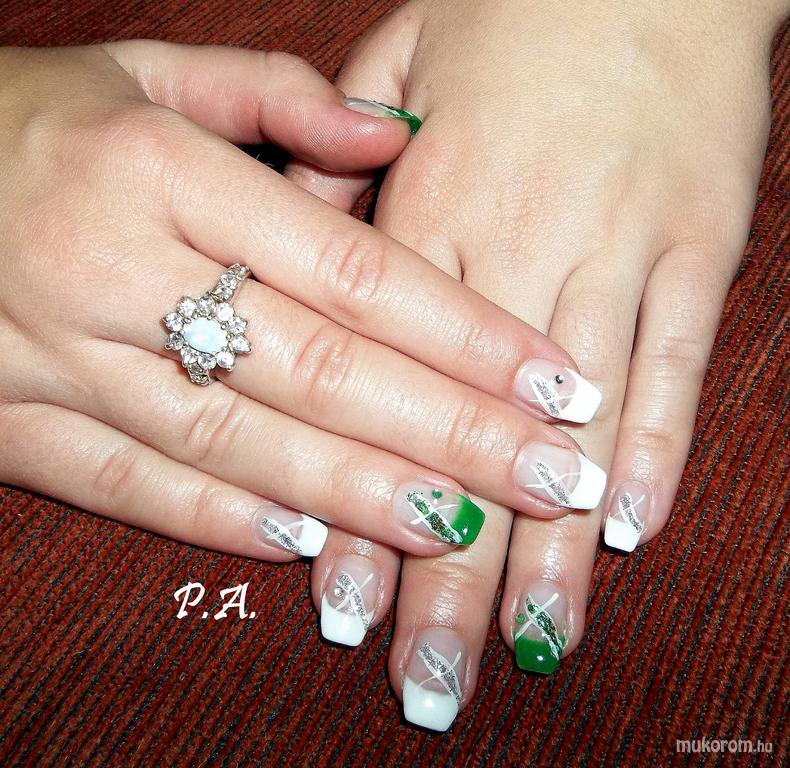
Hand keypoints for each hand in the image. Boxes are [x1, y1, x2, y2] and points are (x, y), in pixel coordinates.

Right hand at [0, 41, 604, 567]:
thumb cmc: (28, 118)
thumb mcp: (141, 72)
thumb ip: (271, 99)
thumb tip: (391, 137)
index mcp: (159, 172)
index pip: (353, 271)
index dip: (463, 335)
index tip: (552, 382)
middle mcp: (114, 271)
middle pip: (319, 372)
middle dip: (447, 435)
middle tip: (550, 477)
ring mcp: (56, 359)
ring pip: (235, 444)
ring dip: (356, 495)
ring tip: (460, 528)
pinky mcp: (11, 421)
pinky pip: (124, 483)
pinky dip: (217, 520)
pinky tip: (308, 547)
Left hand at [289, 0, 784, 727]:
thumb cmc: (513, 8)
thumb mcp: (400, 61)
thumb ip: (339, 157)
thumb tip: (303, 238)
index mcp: (428, 205)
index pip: (379, 387)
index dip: (364, 503)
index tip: (349, 603)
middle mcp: (516, 244)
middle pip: (469, 438)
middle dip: (451, 570)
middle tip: (431, 677)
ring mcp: (616, 250)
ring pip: (575, 426)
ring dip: (552, 546)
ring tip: (525, 645)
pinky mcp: (697, 248)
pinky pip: (676, 366)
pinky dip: (656, 451)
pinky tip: (630, 534)